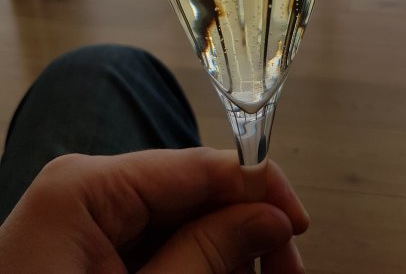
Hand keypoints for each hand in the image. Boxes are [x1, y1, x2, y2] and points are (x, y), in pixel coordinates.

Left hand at [0, 148, 308, 272]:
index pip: (196, 164)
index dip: (257, 186)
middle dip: (241, 231)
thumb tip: (269, 214)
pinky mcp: (88, 249)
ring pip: (180, 220)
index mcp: (85, 188)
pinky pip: (156, 245)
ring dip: (221, 254)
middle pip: (192, 192)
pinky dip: (192, 266)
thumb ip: (207, 254)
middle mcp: (85, 190)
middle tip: (284, 273)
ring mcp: (85, 219)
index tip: (298, 225)